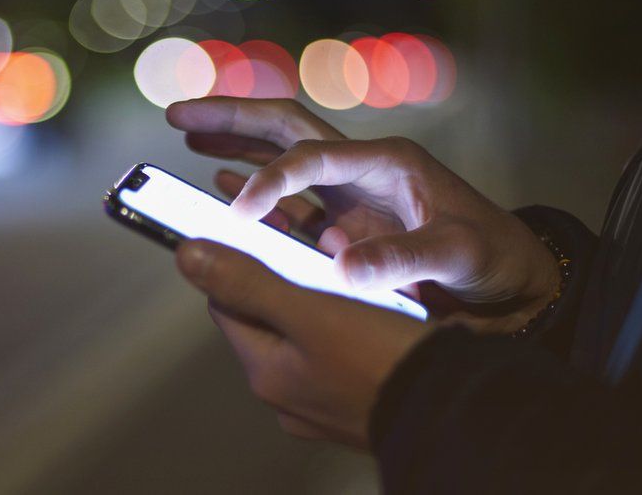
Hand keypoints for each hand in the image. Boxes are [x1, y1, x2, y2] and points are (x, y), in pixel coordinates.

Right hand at [167, 97, 559, 332]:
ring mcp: (352, 192)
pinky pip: (293, 198)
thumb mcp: (457, 253)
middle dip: (233, 119)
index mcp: (387, 162)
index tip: (239, 212)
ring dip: (236, 143)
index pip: (312, 156)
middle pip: (287, 128)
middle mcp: (363, 167)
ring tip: (188, 135)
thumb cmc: (492, 256)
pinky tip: (225, 183)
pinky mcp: (347, 219)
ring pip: (283, 154)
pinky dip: (257, 186)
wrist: (512, 276)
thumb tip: (339, 269)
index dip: (271, 179)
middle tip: (177, 115)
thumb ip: (402, 258)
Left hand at [176, 239, 428, 448]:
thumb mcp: (310, 310)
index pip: (228, 301)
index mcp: (266, 370)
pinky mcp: (357, 402)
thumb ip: (247, 281)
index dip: (241, 261)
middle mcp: (286, 392)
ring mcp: (322, 402)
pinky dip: (353, 326)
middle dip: (290, 279)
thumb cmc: (380, 360)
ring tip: (355, 277)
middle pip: (270, 317)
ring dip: (324, 301)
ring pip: (309, 333)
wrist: (454, 409)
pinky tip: (379, 311)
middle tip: (322, 251)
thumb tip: (187, 256)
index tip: (263, 232)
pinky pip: (342, 353)